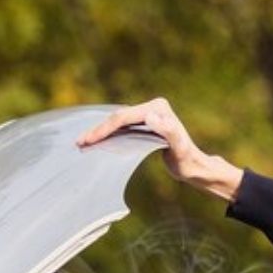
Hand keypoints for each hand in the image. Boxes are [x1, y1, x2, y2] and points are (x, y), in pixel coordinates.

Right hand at [77, 97, 243, 200]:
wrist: (193, 166)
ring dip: (100, 131)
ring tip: (82, 142)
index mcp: (157, 108)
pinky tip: (96, 141)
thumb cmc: (187, 160)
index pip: (124, 117)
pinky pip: (122, 126)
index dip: (105, 128)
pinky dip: (108, 133)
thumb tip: (152, 117)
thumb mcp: (179, 148)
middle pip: (118, 117)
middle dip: (97, 129)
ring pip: (117, 121)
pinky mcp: (145, 122)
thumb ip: (168, 131)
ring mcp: (148, 113)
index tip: (89, 140)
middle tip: (79, 142)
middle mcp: (152, 106)